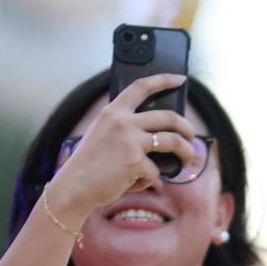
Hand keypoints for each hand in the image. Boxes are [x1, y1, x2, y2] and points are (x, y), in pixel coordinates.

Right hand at [41, 72, 203, 220]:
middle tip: (191, 135)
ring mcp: (130, 141)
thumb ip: (124, 126)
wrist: (75, 186)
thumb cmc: (90, 163)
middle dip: (187, 127)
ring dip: (186, 152)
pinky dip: (148, 180)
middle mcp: (123, 122)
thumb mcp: (102, 133)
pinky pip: (155, 171)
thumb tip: (159, 132)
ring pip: (173, 141)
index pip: (142, 86)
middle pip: (169, 117)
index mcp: (113, 111)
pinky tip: (135, 182)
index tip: (180, 79)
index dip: (164, 80)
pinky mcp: (135, 163)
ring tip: (187, 160)